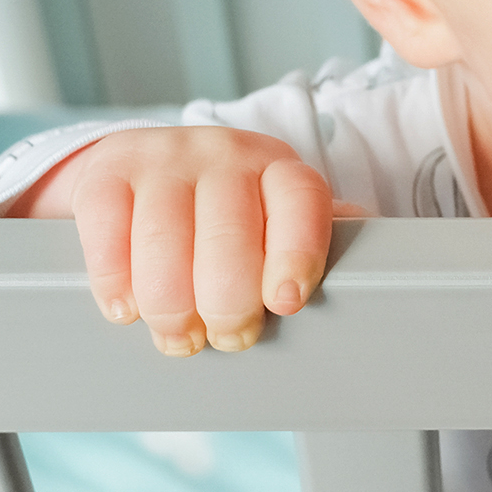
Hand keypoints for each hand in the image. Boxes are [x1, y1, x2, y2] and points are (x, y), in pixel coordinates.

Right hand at [10, 127, 365, 355]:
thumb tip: (383, 260)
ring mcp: (165, 159)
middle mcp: (225, 155)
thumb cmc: (226, 212)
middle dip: (227, 301)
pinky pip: (109, 229)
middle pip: (228, 234)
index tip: (287, 302)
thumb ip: (316, 239)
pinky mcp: (108, 172)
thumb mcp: (276, 219)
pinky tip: (126, 310)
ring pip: (165, 240)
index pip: (300, 201)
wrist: (141, 165)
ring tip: (178, 336)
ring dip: (170, 306)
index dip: (298, 252)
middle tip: (226, 336)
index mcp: (279, 171)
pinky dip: (116, 281)